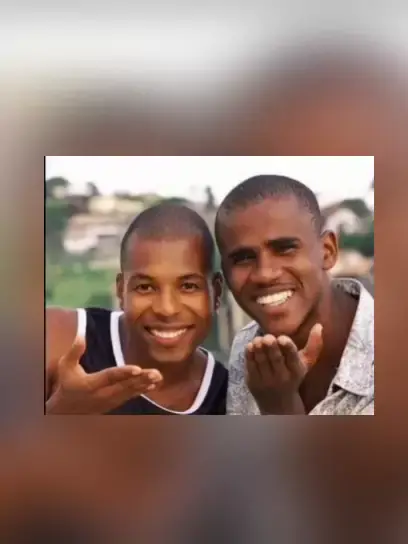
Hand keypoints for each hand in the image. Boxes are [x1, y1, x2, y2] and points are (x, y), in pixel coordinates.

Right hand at [46, 336, 162, 413]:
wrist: (65, 409)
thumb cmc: (67, 383)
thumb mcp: (65, 366)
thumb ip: (74, 352)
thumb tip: (80, 335)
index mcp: (91, 385)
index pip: (109, 377)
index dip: (123, 373)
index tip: (137, 368)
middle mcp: (102, 394)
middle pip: (124, 386)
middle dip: (141, 379)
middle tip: (155, 373)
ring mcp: (109, 401)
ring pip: (129, 392)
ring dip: (145, 384)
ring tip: (158, 377)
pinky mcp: (113, 403)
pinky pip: (130, 396)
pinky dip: (142, 390)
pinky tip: (153, 385)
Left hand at [245, 324, 322, 413]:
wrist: (278, 404)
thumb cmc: (293, 376)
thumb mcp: (306, 363)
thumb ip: (314, 345)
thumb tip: (318, 325)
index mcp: (297, 370)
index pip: (293, 358)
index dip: (287, 347)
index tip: (282, 338)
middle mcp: (282, 377)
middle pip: (276, 359)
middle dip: (271, 347)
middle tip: (267, 337)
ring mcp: (266, 380)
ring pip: (261, 361)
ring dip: (259, 348)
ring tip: (258, 339)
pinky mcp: (253, 382)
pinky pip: (250, 366)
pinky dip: (250, 355)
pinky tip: (251, 345)